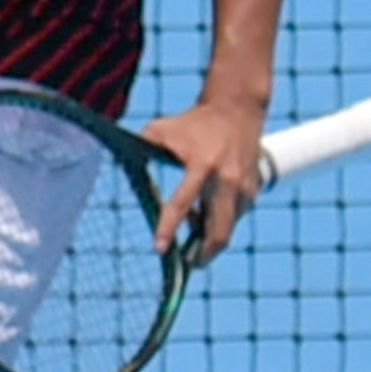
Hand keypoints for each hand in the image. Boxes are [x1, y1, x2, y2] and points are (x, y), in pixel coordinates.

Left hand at [133, 99, 272, 262]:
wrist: (238, 107)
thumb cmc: (194, 121)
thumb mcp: (162, 129)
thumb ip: (141, 148)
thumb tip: (116, 165)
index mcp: (202, 165)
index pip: (182, 203)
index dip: (168, 228)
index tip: (159, 248)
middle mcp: (227, 179)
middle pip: (218, 232)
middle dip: (202, 255)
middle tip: (187, 263)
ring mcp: (244, 186)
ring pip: (227, 228)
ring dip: (208, 235)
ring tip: (192, 224)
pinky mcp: (254, 189)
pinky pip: (235, 217)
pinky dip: (219, 221)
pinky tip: (205, 209)